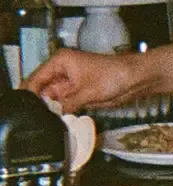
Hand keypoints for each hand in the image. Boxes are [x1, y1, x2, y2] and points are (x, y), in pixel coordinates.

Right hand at [26, 49, 153, 111]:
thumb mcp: (87, 92)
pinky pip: (64, 105)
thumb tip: (52, 116)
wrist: (136, 79)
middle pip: (42, 90)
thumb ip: (67, 105)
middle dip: (39, 104)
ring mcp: (69, 84)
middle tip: (33, 120)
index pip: (35, 79)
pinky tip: (55, 121)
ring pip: (52, 99)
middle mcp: (61, 72)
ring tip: (43, 122)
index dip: (28, 94)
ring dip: (50, 110)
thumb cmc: (113, 76)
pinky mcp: (78, 93)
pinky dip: (61, 112)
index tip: (23, 110)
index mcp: (59, 62)